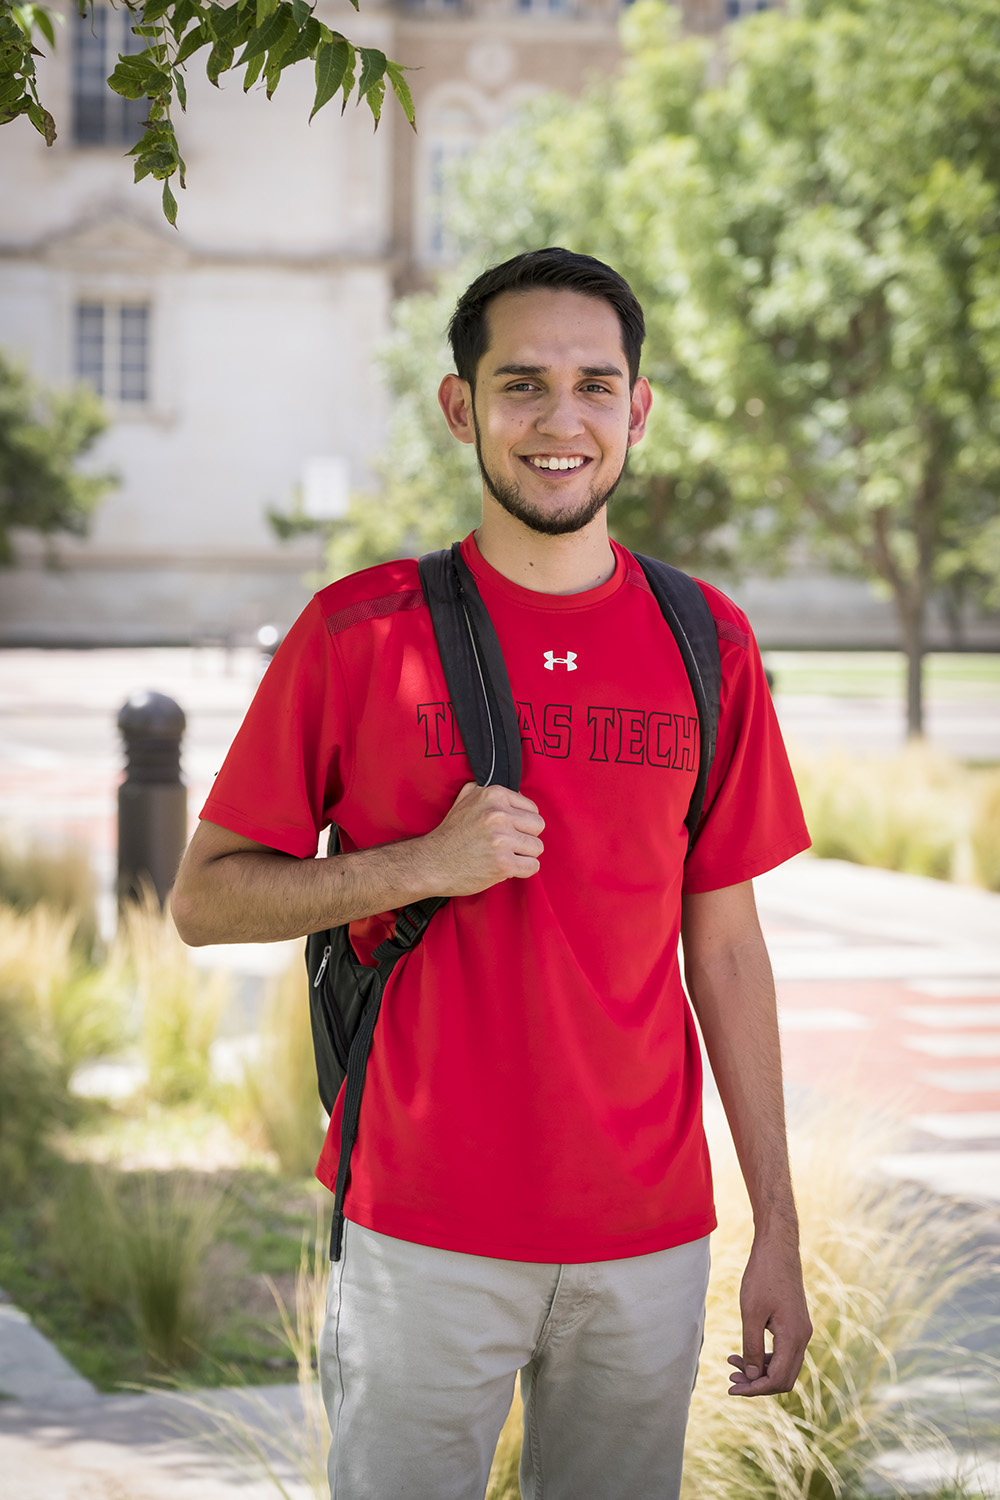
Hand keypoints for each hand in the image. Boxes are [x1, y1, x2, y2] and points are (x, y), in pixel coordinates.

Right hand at [420, 782, 543, 896]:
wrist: (432, 862)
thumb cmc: (450, 834)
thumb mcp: (465, 798)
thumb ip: (487, 790)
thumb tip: (512, 792)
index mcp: (493, 795)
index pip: (532, 808)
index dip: (521, 821)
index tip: (508, 829)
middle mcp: (498, 815)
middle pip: (538, 826)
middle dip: (526, 837)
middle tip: (508, 844)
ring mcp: (501, 840)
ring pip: (537, 847)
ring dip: (524, 855)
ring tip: (505, 855)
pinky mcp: (503, 863)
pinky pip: (532, 867)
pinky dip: (522, 870)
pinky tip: (506, 867)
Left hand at [727, 1232, 811, 1396]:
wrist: (778, 1247)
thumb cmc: (763, 1276)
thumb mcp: (751, 1312)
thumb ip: (752, 1346)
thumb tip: (753, 1376)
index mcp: (794, 1337)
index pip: (777, 1379)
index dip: (754, 1389)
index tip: (732, 1388)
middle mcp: (803, 1337)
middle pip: (783, 1378)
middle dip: (757, 1383)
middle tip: (731, 1378)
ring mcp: (801, 1330)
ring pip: (783, 1365)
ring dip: (760, 1370)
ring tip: (732, 1365)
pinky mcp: (795, 1323)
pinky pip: (783, 1351)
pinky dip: (765, 1357)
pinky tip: (745, 1352)